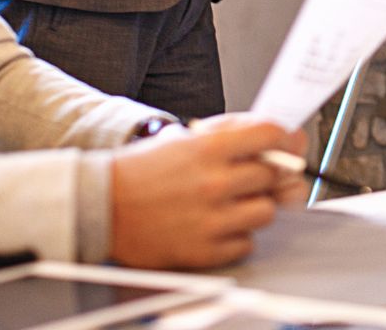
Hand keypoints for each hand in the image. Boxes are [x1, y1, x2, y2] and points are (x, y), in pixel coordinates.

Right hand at [108, 115, 288, 268]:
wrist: (101, 205)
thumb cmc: (142, 171)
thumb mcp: (186, 138)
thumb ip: (233, 134)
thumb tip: (280, 137)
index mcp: (209, 148)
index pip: (273, 136)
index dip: (283, 140)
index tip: (284, 146)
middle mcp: (213, 183)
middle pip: (274, 176)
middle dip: (264, 176)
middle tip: (244, 178)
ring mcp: (211, 219)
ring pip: (266, 212)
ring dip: (253, 207)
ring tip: (228, 203)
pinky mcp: (204, 250)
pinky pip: (247, 244)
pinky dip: (236, 236)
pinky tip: (215, 224)